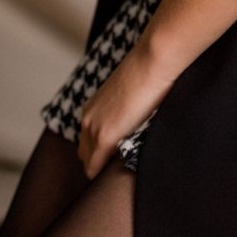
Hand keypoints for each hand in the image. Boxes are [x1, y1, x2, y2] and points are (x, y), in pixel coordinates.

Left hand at [77, 38, 179, 180]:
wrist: (152, 61)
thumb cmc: (148, 74)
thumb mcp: (129, 96)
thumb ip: (126, 112)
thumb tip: (136, 122)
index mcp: (92, 108)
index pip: (88, 142)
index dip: (101, 153)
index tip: (118, 158)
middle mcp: (87, 118)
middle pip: (84, 154)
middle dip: (99, 162)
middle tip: (120, 166)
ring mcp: (93, 128)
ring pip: (88, 162)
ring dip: (102, 168)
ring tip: (120, 170)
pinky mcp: (104, 137)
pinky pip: (94, 167)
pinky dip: (103, 174)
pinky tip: (117, 174)